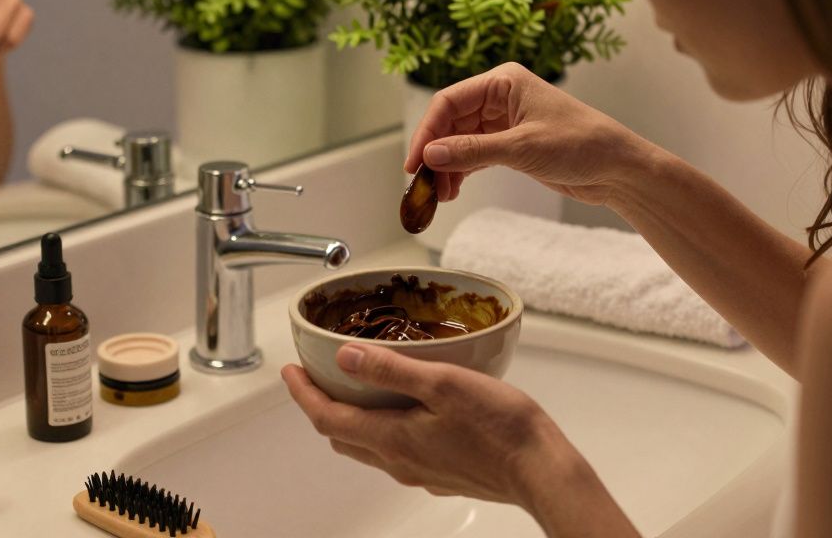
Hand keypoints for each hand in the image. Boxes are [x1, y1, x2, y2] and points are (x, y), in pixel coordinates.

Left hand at [282, 342, 572, 506]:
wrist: (542, 471)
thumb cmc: (501, 427)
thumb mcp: (443, 384)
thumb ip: (390, 371)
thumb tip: (344, 359)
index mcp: (392, 438)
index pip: (327, 419)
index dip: (302, 395)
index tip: (290, 372)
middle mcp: (400, 462)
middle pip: (343, 437)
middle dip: (322, 406)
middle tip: (314, 378)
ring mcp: (421, 472)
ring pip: (369, 446)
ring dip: (353, 419)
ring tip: (355, 387)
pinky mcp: (443, 474)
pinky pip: (399, 451)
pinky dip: (385, 428)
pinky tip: (405, 409)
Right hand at [405, 62, 647, 205]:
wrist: (617, 168)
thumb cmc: (581, 145)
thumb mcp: (522, 148)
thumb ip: (473, 151)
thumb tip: (431, 154)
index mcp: (503, 81)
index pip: (449, 101)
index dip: (427, 131)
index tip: (415, 162)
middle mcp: (501, 97)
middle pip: (451, 122)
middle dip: (436, 153)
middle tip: (424, 185)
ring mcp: (505, 121)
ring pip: (460, 141)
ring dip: (447, 166)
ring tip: (440, 195)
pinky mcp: (512, 144)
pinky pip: (475, 154)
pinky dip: (462, 171)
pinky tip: (454, 190)